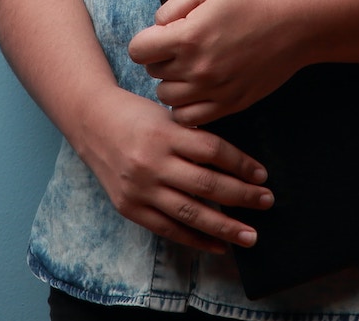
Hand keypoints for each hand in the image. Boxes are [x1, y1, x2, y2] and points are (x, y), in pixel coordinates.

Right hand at [75, 85, 273, 252]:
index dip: (241, 164)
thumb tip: (236, 163)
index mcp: (166, 134)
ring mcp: (140, 189)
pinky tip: (218, 244)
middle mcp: (152, 163)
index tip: (262, 175)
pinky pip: (168, 229)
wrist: (91, 122)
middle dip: (242, 196)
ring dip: (224, 227)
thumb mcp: (168, 115)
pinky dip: (195, 239)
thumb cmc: (137, 114)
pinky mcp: (130, 208)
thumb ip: (195, 136)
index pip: (212, 151)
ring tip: (250, 235)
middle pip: (206, 184)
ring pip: (190, 213)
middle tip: (267, 201)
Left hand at [128, 0, 303, 125]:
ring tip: (192, 67)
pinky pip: (189, 117)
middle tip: (184, 47)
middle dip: (162, 59)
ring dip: (173, 83)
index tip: (161, 37)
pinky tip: (198, 88)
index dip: (146, 41)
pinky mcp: (228, 105)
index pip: (138, 51)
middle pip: (152, 73)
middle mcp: (197, 68)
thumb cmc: (251, 1)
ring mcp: (213, 91)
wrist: (294, 25)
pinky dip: (187, 106)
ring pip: (167, 98)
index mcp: (188, 37)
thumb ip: (173, 6)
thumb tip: (156, 27)